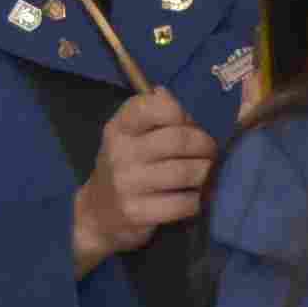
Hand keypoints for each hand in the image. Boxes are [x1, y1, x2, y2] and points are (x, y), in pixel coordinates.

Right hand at [71, 88, 217, 267]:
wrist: (98, 214)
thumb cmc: (127, 167)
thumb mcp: (131, 135)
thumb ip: (154, 114)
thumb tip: (165, 92)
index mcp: (119, 127)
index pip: (154, 106)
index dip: (181, 114)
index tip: (187, 126)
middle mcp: (119, 152)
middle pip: (180, 140)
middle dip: (205, 146)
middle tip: (209, 153)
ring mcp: (126, 183)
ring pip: (187, 172)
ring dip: (205, 174)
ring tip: (203, 175)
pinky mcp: (136, 212)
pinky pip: (184, 203)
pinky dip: (196, 201)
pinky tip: (191, 198)